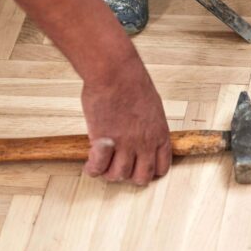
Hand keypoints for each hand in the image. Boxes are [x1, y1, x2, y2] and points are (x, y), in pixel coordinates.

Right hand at [80, 49, 171, 184]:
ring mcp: (125, 145)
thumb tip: (142, 134)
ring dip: (109, 173)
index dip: (150, 172)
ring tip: (102, 165)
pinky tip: (89, 165)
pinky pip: (98, 167)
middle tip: (119, 169)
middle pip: (140, 177)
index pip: (161, 167)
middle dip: (130, 176)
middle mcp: (145, 144)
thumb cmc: (131, 82)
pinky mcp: (103, 142)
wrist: (115, 73)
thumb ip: (149, 125)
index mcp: (159, 134)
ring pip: (118, 175)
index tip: (140, 170)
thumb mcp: (152, 106)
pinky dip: (92, 170)